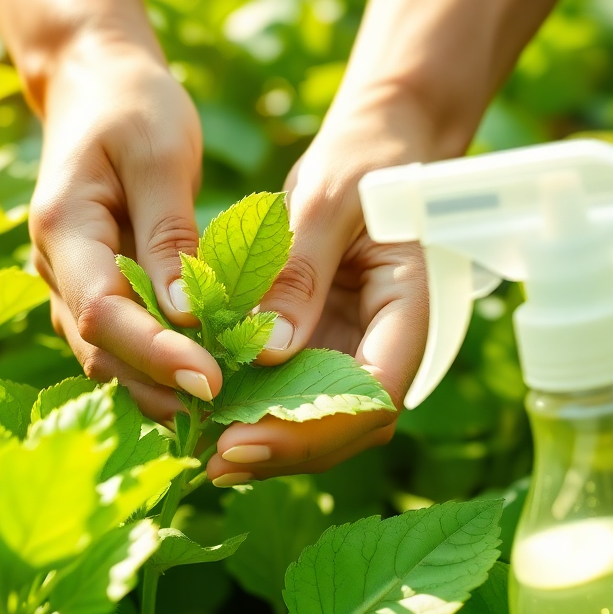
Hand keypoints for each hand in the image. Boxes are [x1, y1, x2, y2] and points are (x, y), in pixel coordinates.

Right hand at [27, 39, 220, 424]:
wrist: (96, 85)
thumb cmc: (133, 107)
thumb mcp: (161, 154)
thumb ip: (170, 235)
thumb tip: (186, 317)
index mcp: (63, 229)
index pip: (103, 313)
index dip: (156, 354)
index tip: (214, 382)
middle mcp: (55, 271)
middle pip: (103, 353)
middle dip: (164, 390)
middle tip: (234, 417)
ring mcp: (70, 289)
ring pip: (111, 360)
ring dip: (163, 391)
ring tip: (230, 417)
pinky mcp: (97, 295)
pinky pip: (125, 346)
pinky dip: (163, 370)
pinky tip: (214, 389)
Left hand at [206, 104, 441, 484]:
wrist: (372, 151)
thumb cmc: (359, 162)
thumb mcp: (327, 200)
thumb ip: (300, 272)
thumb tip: (268, 353)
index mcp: (410, 310)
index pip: (375, 393)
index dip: (314, 427)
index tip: (246, 436)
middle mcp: (389, 346)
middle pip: (349, 426)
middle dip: (285, 449)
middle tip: (214, 462)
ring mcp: (357, 352)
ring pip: (323, 423)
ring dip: (269, 445)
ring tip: (202, 454)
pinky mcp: (325, 350)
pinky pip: (295, 395)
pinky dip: (256, 413)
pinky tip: (206, 423)